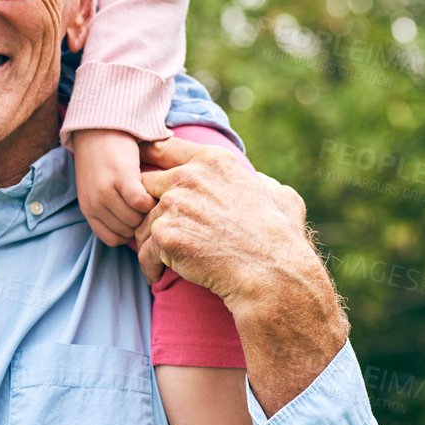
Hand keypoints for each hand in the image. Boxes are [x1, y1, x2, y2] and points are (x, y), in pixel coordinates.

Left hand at [70, 128, 154, 246]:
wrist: (97, 128)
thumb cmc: (102, 160)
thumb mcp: (96, 190)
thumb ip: (109, 211)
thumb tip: (136, 235)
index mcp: (88, 209)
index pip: (113, 239)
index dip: (129, 233)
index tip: (138, 219)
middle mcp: (94, 203)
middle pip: (127, 231)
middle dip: (141, 221)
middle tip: (149, 206)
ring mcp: (105, 191)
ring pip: (136, 219)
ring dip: (147, 211)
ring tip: (151, 196)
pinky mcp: (120, 177)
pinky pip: (141, 203)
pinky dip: (150, 199)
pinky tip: (151, 189)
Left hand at [131, 137, 309, 298]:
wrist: (272, 275)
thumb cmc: (281, 239)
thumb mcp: (281, 196)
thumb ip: (262, 183)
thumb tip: (259, 181)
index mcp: (213, 160)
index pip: (164, 148)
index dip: (150, 161)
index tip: (147, 178)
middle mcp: (189, 176)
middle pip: (144, 183)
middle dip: (145, 205)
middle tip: (152, 227)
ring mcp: (175, 204)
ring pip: (143, 221)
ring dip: (148, 240)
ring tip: (158, 257)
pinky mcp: (165, 234)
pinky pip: (145, 250)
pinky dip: (150, 265)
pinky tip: (157, 274)